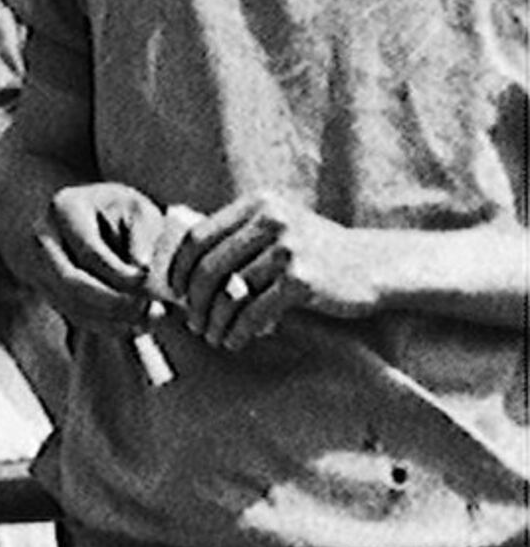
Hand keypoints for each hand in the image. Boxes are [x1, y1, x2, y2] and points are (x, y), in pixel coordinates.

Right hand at [30, 178, 175, 332]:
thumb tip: (143, 270)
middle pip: (71, 283)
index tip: (150, 284)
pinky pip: (73, 315)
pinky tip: (134, 325)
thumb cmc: (118, 210)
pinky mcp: (46, 288)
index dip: (122, 275)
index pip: (89, 253)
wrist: (82, 214)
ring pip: (71, 305)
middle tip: (151, 312)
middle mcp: (42, 237)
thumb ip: (143, 236)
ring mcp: (37, 265)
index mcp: (65, 208)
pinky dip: (104, 325)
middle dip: (114, 304)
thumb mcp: (136, 209)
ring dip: (112, 320)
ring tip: (149, 320)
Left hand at [158, 194, 357, 352]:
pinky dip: (239, 330)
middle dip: (195, 300)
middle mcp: (270, 220)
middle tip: (192, 322)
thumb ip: (241, 238)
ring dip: (215, 321)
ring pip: (230, 291)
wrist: (373, 265)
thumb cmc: (318, 252)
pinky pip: (255, 311)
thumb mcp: (279, 229)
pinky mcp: (302, 279)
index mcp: (257, 204)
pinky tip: (235, 341)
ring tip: (212, 336)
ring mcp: (287, 248)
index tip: (173, 291)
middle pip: (210, 265)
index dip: (179, 267)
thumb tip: (188, 267)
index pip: (199, 235)